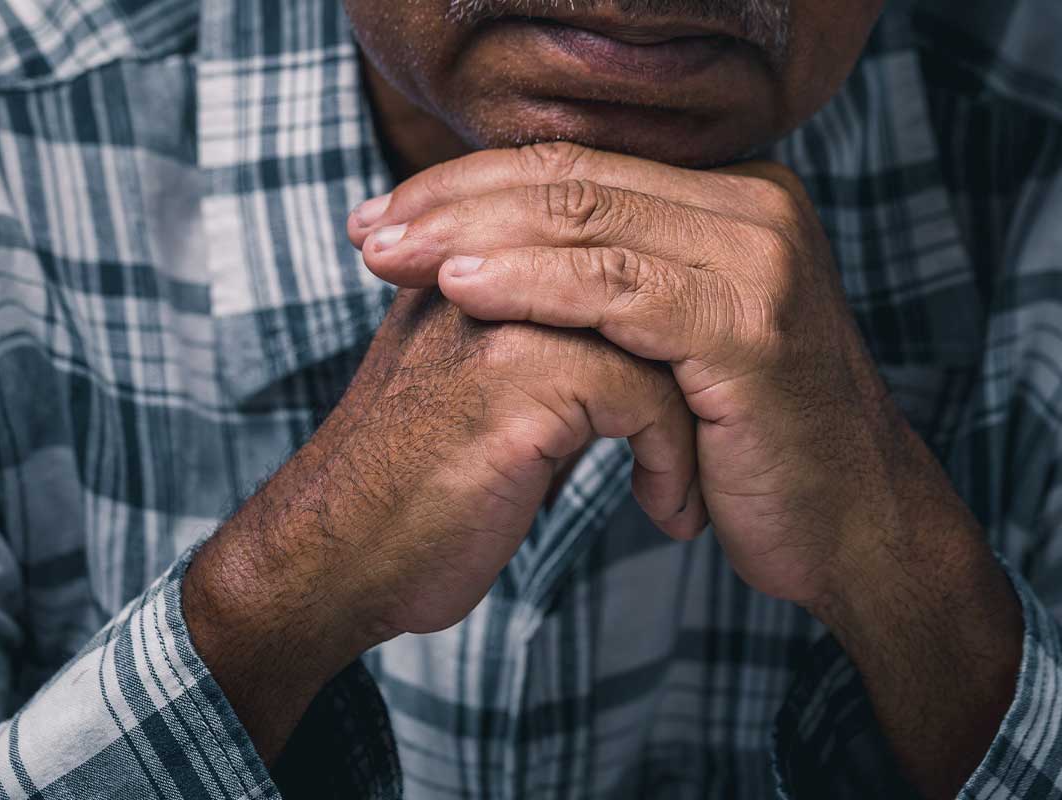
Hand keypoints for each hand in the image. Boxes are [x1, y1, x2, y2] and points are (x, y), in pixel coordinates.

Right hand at [183, 289, 705, 760]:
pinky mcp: (516, 382)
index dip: (663, 297)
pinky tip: (663, 508)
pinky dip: (670, 458)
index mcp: (470, 258)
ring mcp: (497, 318)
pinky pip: (645, 392)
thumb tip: (632, 337)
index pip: (602, 227)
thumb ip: (540, 342)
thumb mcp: (479, 390)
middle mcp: (482, 268)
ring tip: (691, 476)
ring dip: (691, 410)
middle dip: (693, 347)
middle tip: (727, 411)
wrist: (335, 564)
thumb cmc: (418, 489)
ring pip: (655, 323)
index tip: (701, 372)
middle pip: (637, 260)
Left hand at [348, 143, 1024, 796]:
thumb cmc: (754, 443)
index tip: (392, 212)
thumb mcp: (689, 339)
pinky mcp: (751, 329)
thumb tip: (508, 245)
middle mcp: (759, 210)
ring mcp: (761, 264)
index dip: (476, 181)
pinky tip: (463, 289)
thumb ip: (626, 279)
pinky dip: (534, 287)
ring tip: (388, 254)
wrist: (854, 525)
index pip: (586, 167)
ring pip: (592, 224)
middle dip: (457, 200)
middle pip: (578, 182)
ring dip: (475, 235)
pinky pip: (619, 292)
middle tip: (368, 227)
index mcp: (738, 199)